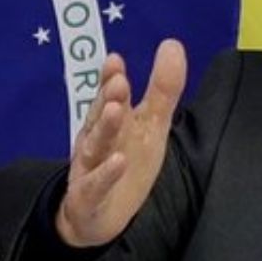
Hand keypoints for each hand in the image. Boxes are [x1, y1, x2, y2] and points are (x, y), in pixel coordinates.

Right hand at [55, 40, 186, 247]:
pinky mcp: (89, 199)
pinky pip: (95, 186)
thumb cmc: (125, 162)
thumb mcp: (150, 126)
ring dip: (105, 128)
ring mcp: (90, 169)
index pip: (110, 98)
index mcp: (110, 124)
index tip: (115, 59)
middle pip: (101, 117)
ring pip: (96, 147)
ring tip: (116, 109)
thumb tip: (172, 43)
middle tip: (119, 80)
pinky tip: (118, 162)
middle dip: (108, 98)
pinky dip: (105, 174)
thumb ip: (162, 88)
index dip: (111, 79)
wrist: (97, 217)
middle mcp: (97, 142)